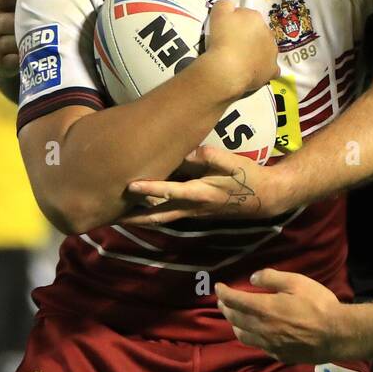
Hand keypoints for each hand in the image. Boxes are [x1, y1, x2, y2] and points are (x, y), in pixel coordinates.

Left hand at [120, 146, 284, 224]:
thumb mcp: (234, 163)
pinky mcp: (194, 213)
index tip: (130, 186)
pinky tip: (138, 213)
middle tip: (110, 217)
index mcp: (201, 192)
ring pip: (161, 219)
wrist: (262, 198)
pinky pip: (169, 216)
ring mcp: (193, 213)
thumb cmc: (247, 177)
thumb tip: (191, 151)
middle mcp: (193, 207)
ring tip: (117, 219)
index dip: (150, 189)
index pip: (170, 191)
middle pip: (158, 215)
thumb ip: (212, 157)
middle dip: (134, 217)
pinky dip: (152, 216)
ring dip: (140, 220)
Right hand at [201, 0, 279, 96]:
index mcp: (256, 18)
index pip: (247, 16)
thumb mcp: (218, 12)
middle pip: (257, 32)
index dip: (235, 23)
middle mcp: (268, 33)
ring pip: (265, 49)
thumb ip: (225, 5)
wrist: (228, 68)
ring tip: (241, 59)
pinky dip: (263, 69)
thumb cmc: (222, 39)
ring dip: (256, 52)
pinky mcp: (272, 70)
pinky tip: (253, 71)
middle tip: (232, 45)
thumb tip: (231, 7)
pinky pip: (270, 68)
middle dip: (248, 37)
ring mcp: (272, 53)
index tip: (226, 31)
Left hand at [216, 269, 343, 363]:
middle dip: (226, 308)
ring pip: (242, 336)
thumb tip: (253, 278)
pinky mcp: (278, 354)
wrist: (335, 334)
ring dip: (234, 325)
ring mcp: (268, 344)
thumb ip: (272, 277)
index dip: (223, 293)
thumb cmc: (318, 304)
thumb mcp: (297, 282)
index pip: (234, 300)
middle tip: (223, 301)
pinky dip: (250, 337)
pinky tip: (256, 334)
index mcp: (263, 308)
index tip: (218, 287)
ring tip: (235, 319)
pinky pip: (257, 346)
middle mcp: (260, 328)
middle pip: (234, 319)